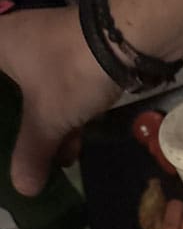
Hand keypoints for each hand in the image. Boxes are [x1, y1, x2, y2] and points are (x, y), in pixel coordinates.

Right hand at [0, 6, 120, 195]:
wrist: (124, 39)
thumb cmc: (69, 72)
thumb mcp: (47, 118)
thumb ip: (32, 152)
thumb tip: (23, 189)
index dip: (0, 116)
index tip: (3, 137)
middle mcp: (15, 40)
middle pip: (10, 92)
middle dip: (19, 128)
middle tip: (23, 157)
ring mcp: (46, 47)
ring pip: (36, 94)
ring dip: (45, 129)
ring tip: (50, 163)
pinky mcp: (73, 55)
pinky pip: (59, 91)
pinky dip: (64, 118)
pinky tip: (71, 147)